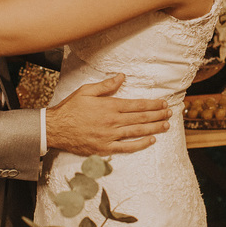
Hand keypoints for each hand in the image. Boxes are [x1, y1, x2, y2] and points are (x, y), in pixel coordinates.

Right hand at [46, 74, 171, 155]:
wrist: (55, 129)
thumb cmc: (70, 109)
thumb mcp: (86, 91)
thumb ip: (106, 85)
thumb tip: (122, 77)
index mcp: (109, 106)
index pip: (137, 105)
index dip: (152, 105)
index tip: (163, 103)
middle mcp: (112, 121)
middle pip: (141, 118)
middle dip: (158, 115)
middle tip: (170, 113)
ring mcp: (110, 136)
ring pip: (137, 132)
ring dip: (154, 128)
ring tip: (166, 125)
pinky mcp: (105, 149)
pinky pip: (127, 147)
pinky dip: (140, 144)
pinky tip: (150, 141)